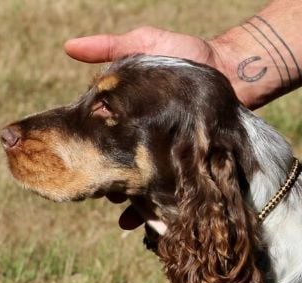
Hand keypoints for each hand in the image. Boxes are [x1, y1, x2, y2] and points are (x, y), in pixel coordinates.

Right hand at [66, 27, 234, 228]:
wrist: (233, 70)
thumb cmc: (186, 55)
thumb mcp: (145, 43)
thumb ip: (109, 47)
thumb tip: (68, 48)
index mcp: (129, 116)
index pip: (100, 136)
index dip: (88, 149)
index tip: (76, 160)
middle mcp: (145, 138)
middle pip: (118, 163)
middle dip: (107, 178)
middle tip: (99, 189)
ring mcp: (166, 154)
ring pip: (141, 182)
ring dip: (129, 198)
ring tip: (120, 207)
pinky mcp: (188, 166)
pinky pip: (171, 191)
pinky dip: (158, 206)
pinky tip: (146, 220)